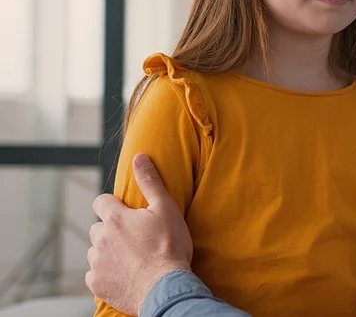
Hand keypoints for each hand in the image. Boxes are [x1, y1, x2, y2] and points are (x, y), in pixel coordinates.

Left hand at [86, 154, 193, 314]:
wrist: (165, 287)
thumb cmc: (169, 247)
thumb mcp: (166, 208)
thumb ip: (150, 182)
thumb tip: (139, 157)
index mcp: (116, 219)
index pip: (100, 202)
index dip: (112, 205)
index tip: (125, 213)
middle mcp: (100, 239)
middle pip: (97, 228)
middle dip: (110, 231)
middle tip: (134, 239)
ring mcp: (96, 262)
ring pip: (96, 251)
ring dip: (108, 252)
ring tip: (132, 259)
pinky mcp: (97, 283)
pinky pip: (95, 274)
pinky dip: (107, 273)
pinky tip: (126, 274)